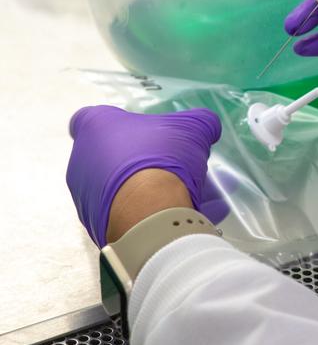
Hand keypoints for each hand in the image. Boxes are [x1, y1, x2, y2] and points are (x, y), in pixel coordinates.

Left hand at [67, 106, 222, 245]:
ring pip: (118, 187)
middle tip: (171, 165)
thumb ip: (201, 122)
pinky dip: (146, 214)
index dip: (114, 123)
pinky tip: (178, 216)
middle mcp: (82, 160)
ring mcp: (85, 196)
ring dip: (145, 190)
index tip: (137, 131)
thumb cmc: (162, 158)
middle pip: (110, 155)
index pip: (89, 118)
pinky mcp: (96, 225)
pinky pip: (124, 214)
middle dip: (139, 160)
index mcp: (96, 128)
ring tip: (184, 196)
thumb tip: (208, 125)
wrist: (148, 214)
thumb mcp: (193, 129)